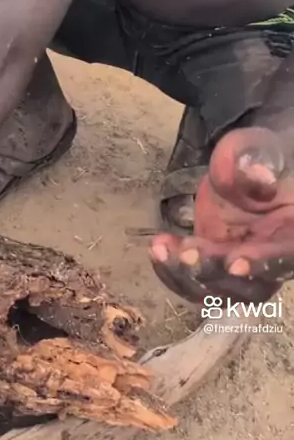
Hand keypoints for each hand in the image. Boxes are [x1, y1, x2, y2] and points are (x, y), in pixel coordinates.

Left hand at [150, 127, 293, 303]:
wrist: (245, 164)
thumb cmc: (260, 155)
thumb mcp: (259, 148)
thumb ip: (258, 159)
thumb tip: (257, 174)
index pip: (288, 258)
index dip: (265, 264)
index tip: (234, 263)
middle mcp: (274, 258)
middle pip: (251, 286)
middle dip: (214, 272)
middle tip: (187, 253)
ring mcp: (242, 267)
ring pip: (220, 291)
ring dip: (187, 276)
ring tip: (161, 248)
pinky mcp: (215, 264)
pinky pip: (195, 280)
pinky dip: (173, 268)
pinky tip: (159, 247)